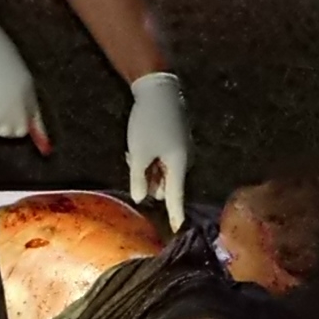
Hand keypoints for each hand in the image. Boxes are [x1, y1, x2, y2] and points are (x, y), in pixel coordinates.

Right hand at [0, 11, 50, 153]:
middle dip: (8, 126)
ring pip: (2, 131)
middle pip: (19, 130)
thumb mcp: (14, 72)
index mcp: (30, 91)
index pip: (37, 119)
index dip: (40, 134)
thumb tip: (11, 107)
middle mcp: (24, 105)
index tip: (45, 148)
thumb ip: (18, 92)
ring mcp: (10, 112)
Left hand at [126, 72, 189, 230]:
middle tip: (134, 161)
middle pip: (165, 184)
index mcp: (178, 165)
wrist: (159, 89)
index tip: (178, 230)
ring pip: (162, 171)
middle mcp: (185, 161)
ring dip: (148, 168)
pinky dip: (151, 158)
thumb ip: (139, 179)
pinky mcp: (177, 142)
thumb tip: (140, 199)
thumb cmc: (148, 122)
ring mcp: (182, 150)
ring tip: (135, 150)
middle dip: (149, 180)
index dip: (176, 214)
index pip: (176, 196)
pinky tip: (141, 144)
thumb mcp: (139, 153)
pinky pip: (163, 160)